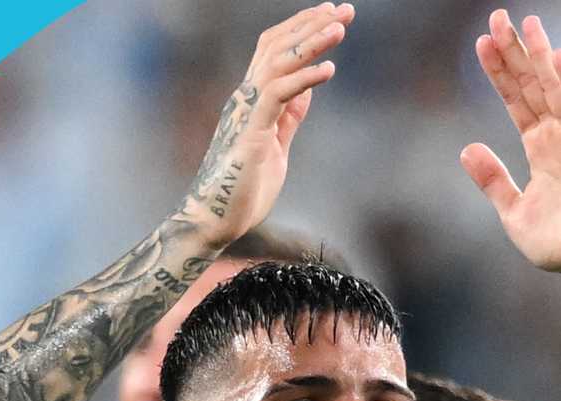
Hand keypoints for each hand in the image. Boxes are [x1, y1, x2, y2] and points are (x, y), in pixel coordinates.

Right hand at [187, 2, 353, 245]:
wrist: (215, 219)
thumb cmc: (243, 188)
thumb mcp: (277, 145)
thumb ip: (289, 117)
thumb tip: (306, 92)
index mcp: (252, 99)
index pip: (275, 49)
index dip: (302, 28)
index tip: (331, 15)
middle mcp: (246, 97)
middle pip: (278, 45)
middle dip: (312, 24)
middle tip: (345, 9)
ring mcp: (247, 112)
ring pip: (279, 62)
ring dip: (311, 41)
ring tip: (340, 27)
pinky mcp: (252, 131)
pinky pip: (279, 94)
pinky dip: (305, 78)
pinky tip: (329, 69)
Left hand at [461, 11, 560, 279]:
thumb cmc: (556, 245)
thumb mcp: (512, 211)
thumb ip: (492, 180)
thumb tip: (466, 148)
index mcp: (539, 149)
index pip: (516, 101)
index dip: (500, 73)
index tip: (481, 44)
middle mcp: (559, 137)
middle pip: (534, 86)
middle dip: (517, 53)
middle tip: (498, 18)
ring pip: (557, 89)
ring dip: (543, 57)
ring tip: (527, 25)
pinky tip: (559, 59)